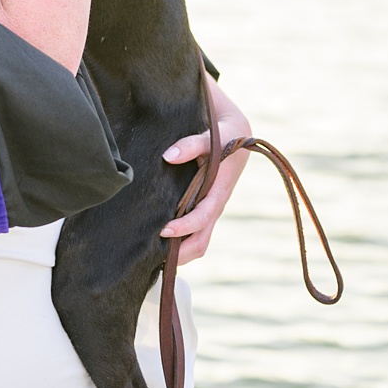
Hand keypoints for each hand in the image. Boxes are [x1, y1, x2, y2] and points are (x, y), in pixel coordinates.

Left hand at [159, 77, 250, 263]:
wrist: (235, 129)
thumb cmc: (224, 131)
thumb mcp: (212, 133)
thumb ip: (192, 144)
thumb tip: (168, 157)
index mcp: (220, 190)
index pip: (203, 217)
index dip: (185, 227)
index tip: (164, 231)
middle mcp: (215, 202)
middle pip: (202, 240)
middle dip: (182, 253)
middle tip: (154, 259)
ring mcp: (209, 205)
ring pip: (198, 238)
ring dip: (180, 250)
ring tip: (152, 257)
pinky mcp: (202, 202)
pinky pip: (193, 227)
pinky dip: (180, 238)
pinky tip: (157, 240)